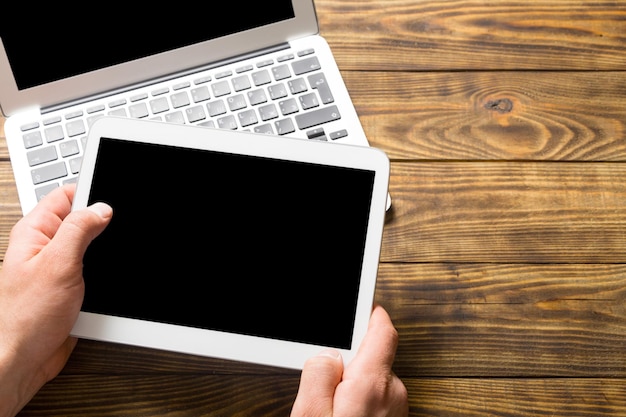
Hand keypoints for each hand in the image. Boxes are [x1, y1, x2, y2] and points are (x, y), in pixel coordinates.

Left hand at [0, 184, 111, 416]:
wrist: (24, 359)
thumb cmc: (26, 317)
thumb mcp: (58, 264)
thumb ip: (79, 230)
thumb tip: (102, 208)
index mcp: (35, 233)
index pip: (65, 196)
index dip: (90, 193)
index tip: (112, 199)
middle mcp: (46, 247)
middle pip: (83, 220)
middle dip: (103, 225)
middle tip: (115, 234)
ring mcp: (59, 268)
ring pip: (93, 247)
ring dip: (105, 253)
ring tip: (105, 263)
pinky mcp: (71, 287)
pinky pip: (95, 270)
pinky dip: (106, 273)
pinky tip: (106, 280)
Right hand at [290, 304, 408, 416]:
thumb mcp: (311, 414)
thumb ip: (318, 376)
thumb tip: (325, 354)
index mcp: (372, 384)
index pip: (382, 332)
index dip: (371, 314)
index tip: (362, 304)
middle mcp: (392, 394)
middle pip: (372, 357)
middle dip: (349, 361)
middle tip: (325, 382)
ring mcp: (396, 409)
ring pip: (374, 380)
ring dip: (353, 385)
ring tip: (332, 407)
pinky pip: (378, 399)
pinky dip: (361, 401)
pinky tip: (344, 413)